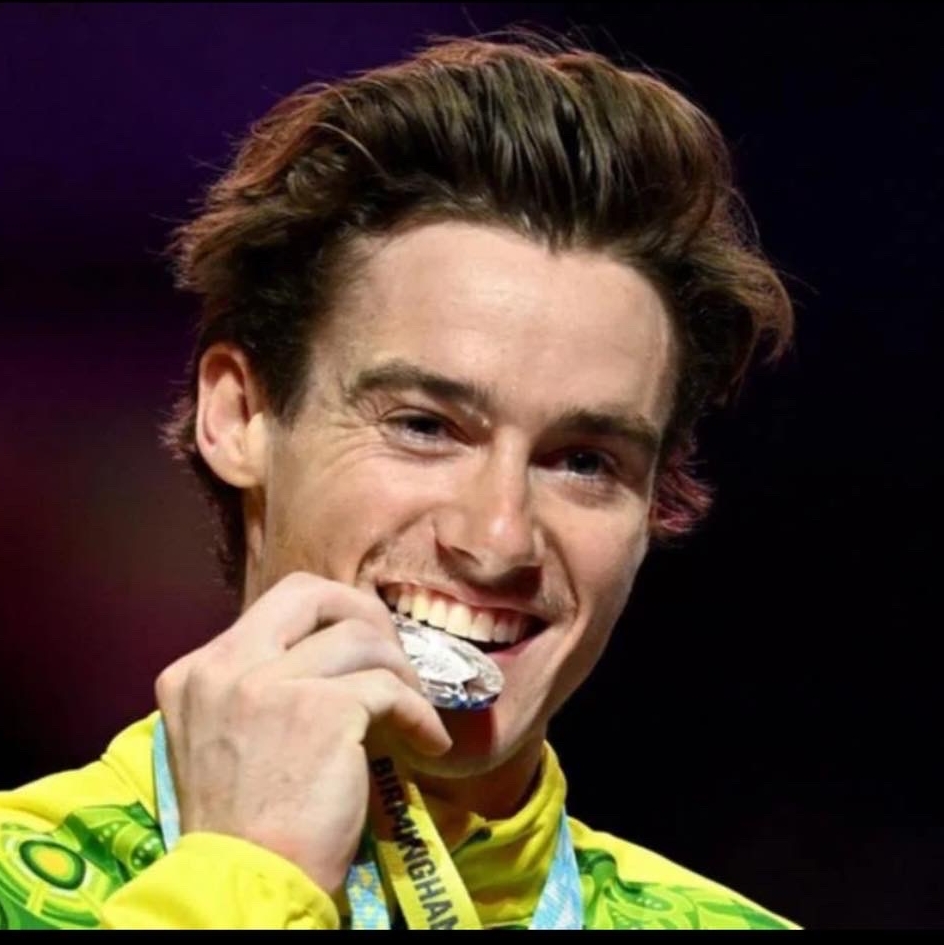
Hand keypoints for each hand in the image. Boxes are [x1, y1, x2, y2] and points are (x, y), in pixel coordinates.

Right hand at [154, 572, 451, 893]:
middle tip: (392, 652)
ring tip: (414, 708)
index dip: (330, 615)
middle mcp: (226, 667)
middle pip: (311, 593)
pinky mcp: (322, 710)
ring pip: (360, 640)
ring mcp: (271, 684)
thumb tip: (331, 655)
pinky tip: (428, 741)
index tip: (361, 643)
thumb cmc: (244, 826)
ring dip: (401, 671)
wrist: (245, 886)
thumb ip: (260, 687)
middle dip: (364, 612)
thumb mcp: (225, 738)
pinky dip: (419, 713)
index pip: (277, 606)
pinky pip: (390, 689)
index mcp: (198, 671)